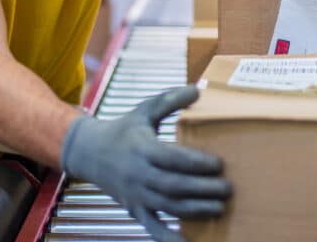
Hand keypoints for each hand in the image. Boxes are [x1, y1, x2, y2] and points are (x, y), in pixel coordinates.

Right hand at [61, 86, 230, 241]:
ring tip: (219, 209)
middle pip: (173, 186)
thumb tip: (198, 89)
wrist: (88, 153)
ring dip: (194, 211)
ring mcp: (136, 195)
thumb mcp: (144, 110)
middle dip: (202, 190)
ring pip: (167, 207)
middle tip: (228, 189)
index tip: (220, 164)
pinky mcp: (134, 210)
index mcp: (142, 148)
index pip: (171, 158)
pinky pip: (152, 228)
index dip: (196, 163)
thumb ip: (170, 100)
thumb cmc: (123, 129)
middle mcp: (138, 174)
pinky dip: (169, 238)